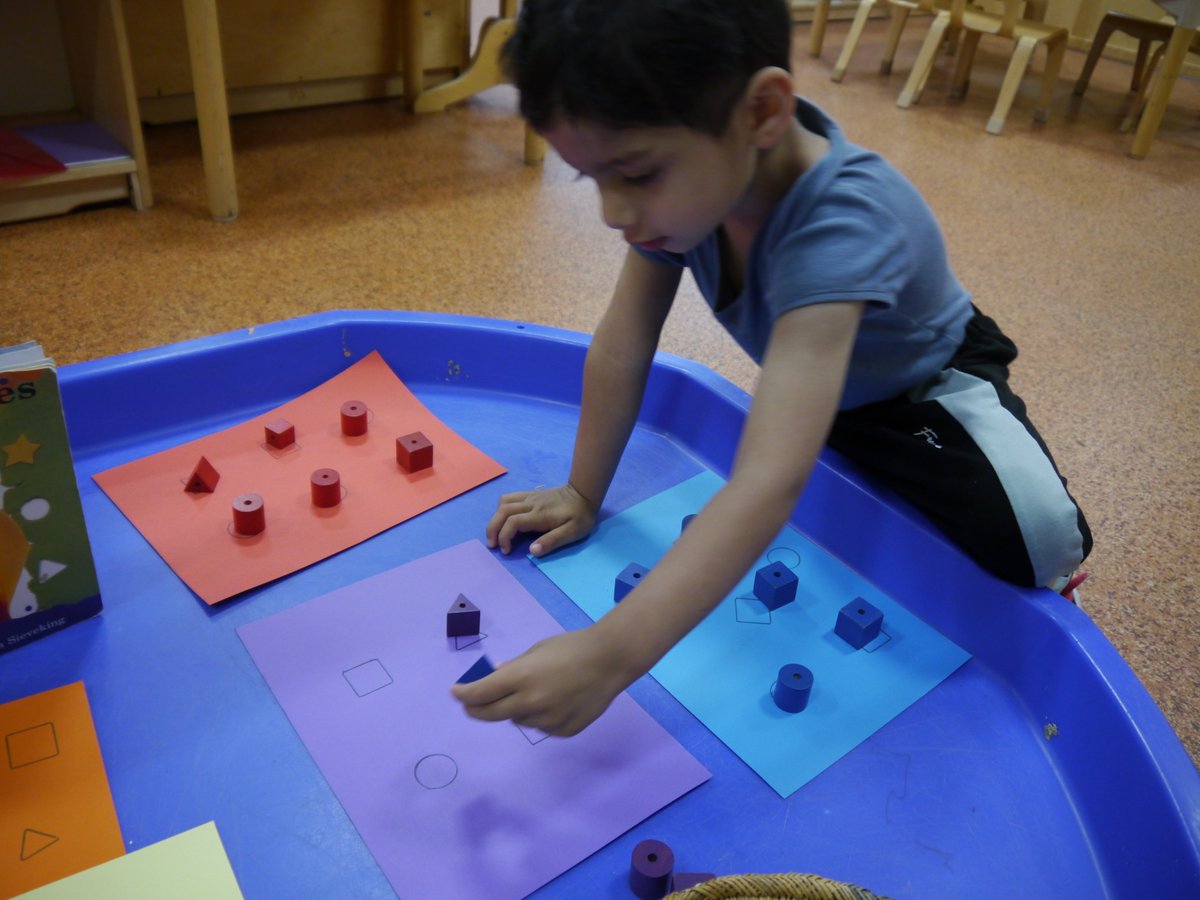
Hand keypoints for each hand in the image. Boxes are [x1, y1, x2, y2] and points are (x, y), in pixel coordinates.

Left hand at [450, 627, 632, 736]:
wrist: (611, 660)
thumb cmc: (571, 647)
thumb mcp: (537, 650)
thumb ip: (513, 667)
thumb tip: (493, 678)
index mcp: (521, 677)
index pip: (480, 693)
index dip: (463, 695)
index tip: (455, 693)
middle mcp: (531, 702)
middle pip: (490, 714)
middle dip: (475, 709)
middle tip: (470, 704)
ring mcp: (548, 720)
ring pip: (518, 720)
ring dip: (514, 710)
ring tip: (532, 693)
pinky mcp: (563, 731)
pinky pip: (541, 726)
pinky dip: (538, 716)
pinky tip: (554, 701)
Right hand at [485, 483, 596, 556]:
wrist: (584, 493)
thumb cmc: (580, 516)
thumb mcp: (572, 532)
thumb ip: (552, 541)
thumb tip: (532, 551)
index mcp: (539, 515)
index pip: (513, 522)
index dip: (504, 537)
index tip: (506, 550)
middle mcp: (530, 504)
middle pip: (502, 511)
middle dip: (492, 529)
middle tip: (492, 545)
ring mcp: (529, 497)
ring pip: (503, 503)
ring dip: (495, 518)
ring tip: (496, 533)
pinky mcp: (530, 494)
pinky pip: (509, 498)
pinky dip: (501, 509)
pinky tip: (505, 519)